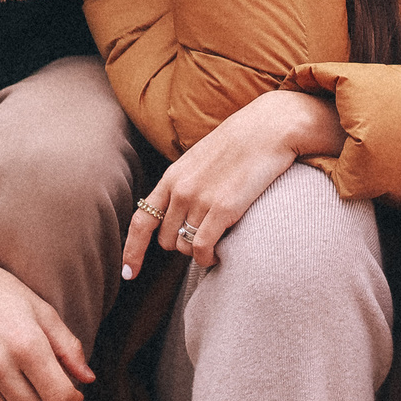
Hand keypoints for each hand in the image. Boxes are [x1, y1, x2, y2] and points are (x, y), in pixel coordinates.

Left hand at [123, 90, 344, 274]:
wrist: (271, 127)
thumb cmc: (244, 143)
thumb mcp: (203, 159)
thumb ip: (188, 183)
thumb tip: (183, 210)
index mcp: (173, 177)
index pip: (142, 220)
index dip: (132, 250)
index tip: (129, 273)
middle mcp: (180, 190)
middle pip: (166, 239)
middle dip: (182, 244)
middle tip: (205, 238)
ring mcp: (199, 199)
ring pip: (184, 246)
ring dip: (198, 252)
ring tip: (217, 243)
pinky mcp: (222, 208)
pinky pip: (202, 248)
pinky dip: (207, 258)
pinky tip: (218, 255)